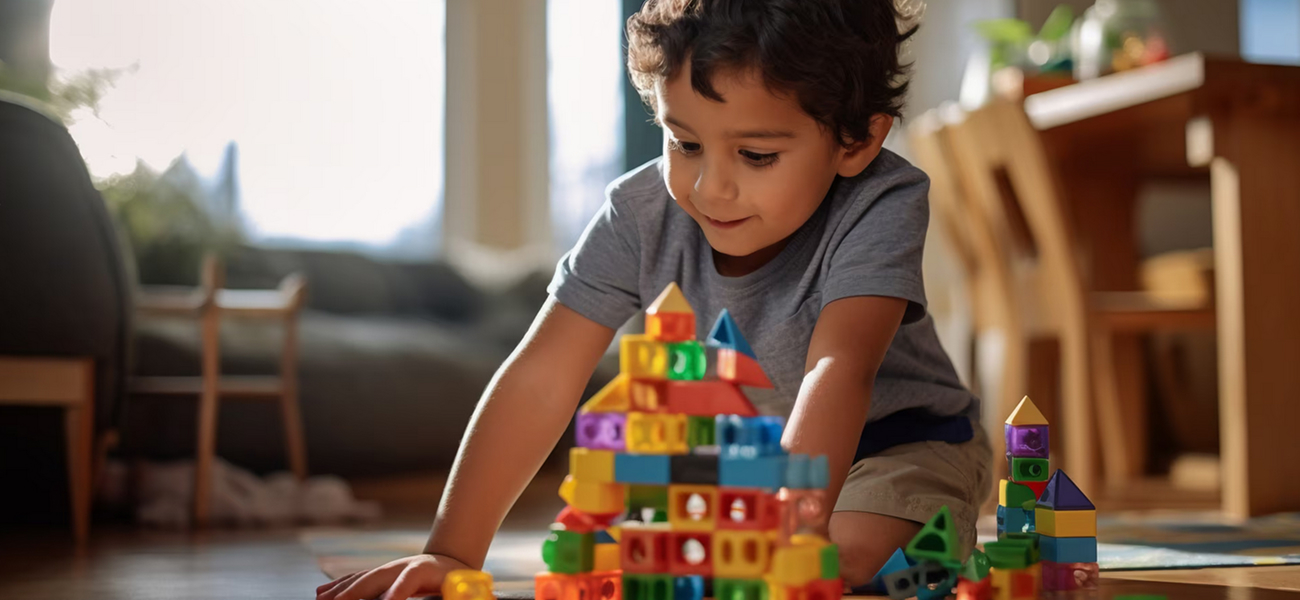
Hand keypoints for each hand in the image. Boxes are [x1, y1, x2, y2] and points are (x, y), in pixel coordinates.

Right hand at [316, 553, 472, 599]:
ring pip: (361, 579)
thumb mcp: (460, 586)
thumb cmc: (457, 579)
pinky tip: (322, 593)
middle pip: (376, 577)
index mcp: (425, 569)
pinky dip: (340, 586)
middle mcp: (402, 565)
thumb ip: (457, 593)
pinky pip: (357, 580)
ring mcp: (389, 569)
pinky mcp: (382, 575)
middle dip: (354, 592)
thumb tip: (463, 598)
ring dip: (339, 590)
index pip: (409, 579)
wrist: (449, 560)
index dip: (396, 592)